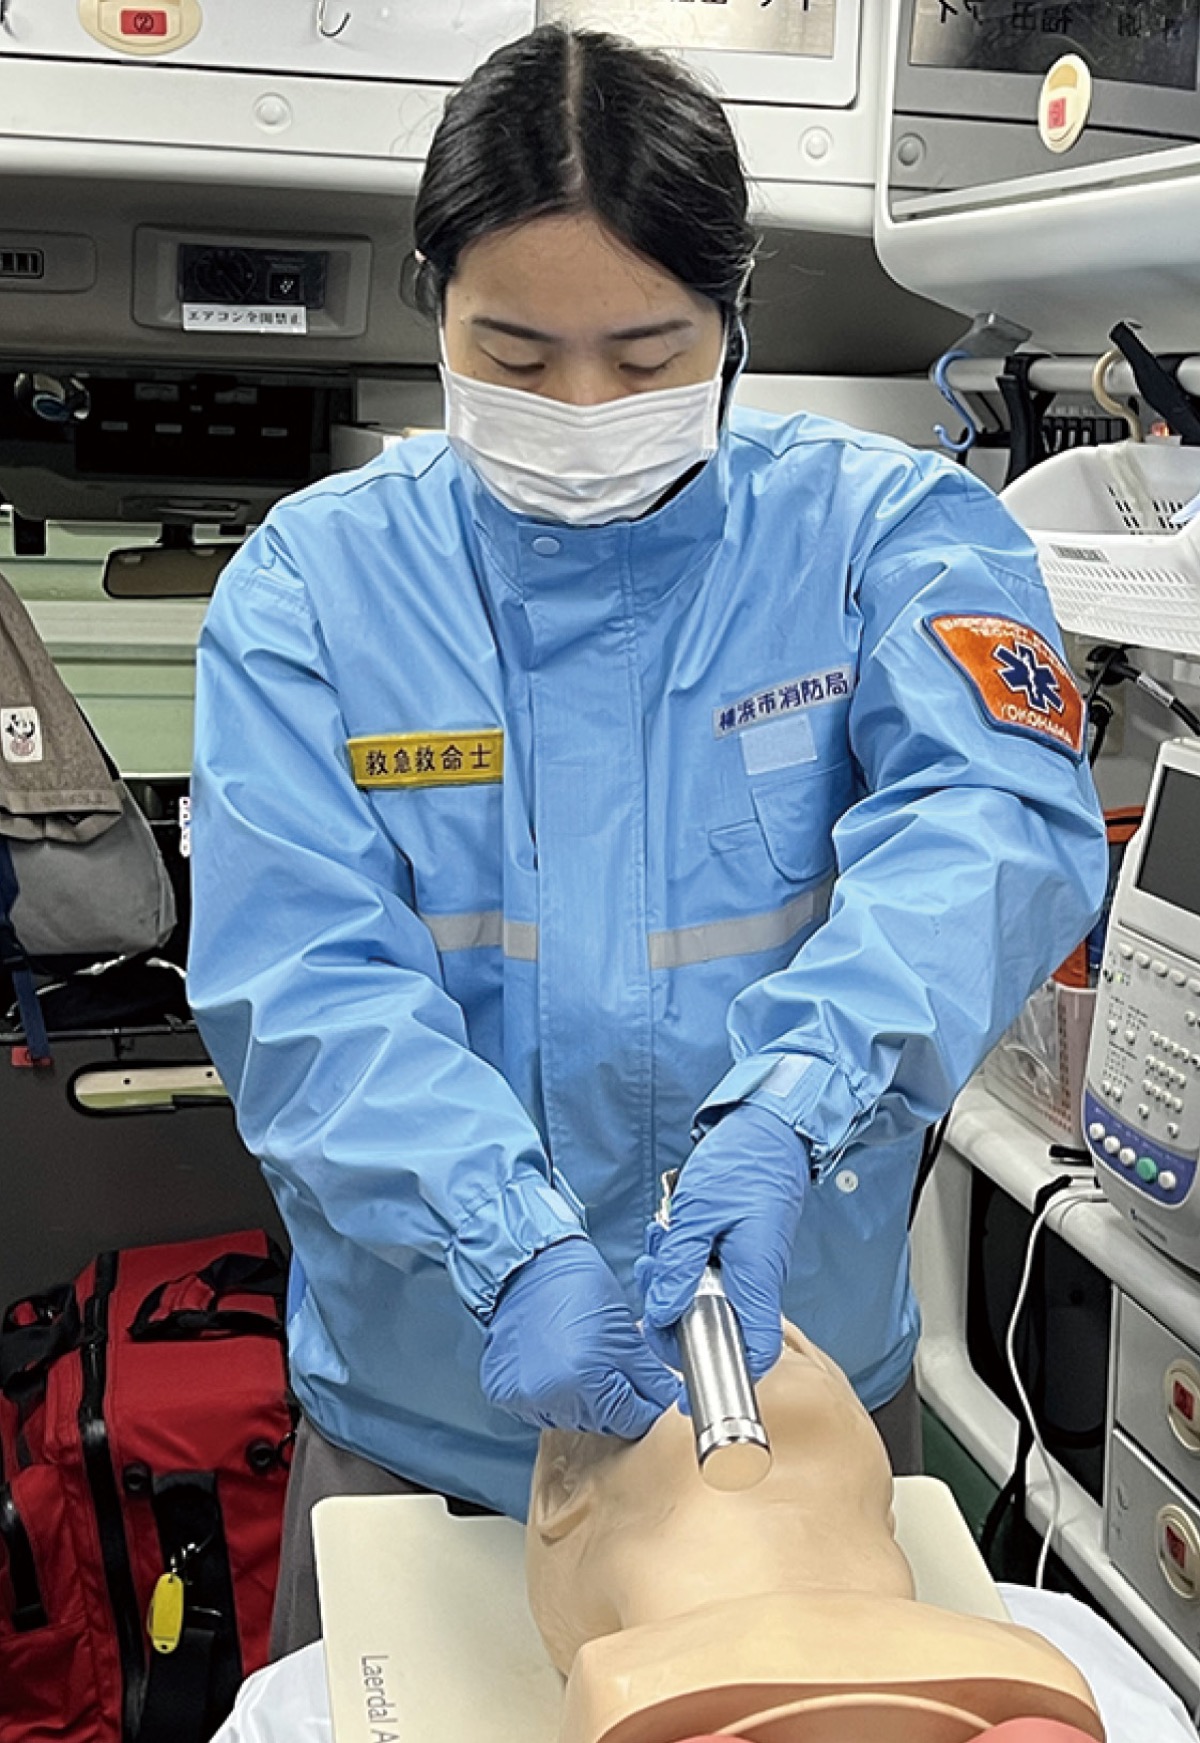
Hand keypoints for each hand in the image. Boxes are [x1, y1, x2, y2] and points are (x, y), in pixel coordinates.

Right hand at [480, 1238, 679, 1437]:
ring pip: (574, 1419)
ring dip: (583, 1398)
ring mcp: (525, 1399)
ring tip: (578, 1357)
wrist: (527, 1266)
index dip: (646, 1400)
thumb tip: (667, 1399)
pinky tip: (554, 1363)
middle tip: (609, 1361)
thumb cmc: (576, 1286)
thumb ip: (650, 1375)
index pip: (634, 1419)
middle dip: (615, 1398)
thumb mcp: (625, 1330)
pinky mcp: (504, 1394)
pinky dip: (554, 1393)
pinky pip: (543, 1409)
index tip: (646, 1385)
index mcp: (586, 1380)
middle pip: (604, 1423)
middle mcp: (552, 1397)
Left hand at [637, 1104, 809, 1379]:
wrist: (768, 1129)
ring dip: (674, 1278)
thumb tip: (660, 1315)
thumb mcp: (698, 1214)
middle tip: (657, 1275)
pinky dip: (684, 1259)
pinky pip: (707, 1273)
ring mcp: (749, 1267)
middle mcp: (757, 1280)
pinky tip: (673, 1235)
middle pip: (715, 1327)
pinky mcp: (739, 1252)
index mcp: (754, 1278)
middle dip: (673, 1311)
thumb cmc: (742, 1164)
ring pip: (705, 1298)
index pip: (751, 1351)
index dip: (722, 1377)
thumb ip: (679, 1267)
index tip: (685, 1391)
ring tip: (664, 1242)